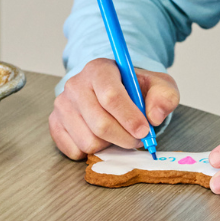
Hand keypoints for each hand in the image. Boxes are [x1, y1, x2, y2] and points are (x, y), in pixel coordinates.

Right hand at [48, 57, 178, 159]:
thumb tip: (154, 116)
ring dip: (109, 145)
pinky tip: (102, 138)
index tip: (145, 131)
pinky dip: (93, 151)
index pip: (111, 96)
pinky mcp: (55, 123)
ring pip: (88, 141)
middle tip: (137, 139)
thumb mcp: (159, 85)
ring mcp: (62, 105)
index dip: (129, 118)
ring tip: (119, 133)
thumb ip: (164, 96)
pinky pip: (74, 150)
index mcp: (100, 69)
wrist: (116, 90)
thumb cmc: (136, 89)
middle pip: (100, 123)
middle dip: (124, 137)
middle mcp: (75, 85)